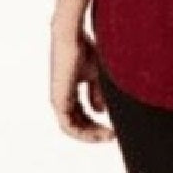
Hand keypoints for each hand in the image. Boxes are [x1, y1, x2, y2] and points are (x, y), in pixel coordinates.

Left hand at [49, 23, 114, 141]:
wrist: (70, 37)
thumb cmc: (83, 48)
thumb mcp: (95, 74)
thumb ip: (96, 93)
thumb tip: (100, 111)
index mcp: (69, 90)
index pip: (82, 112)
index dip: (97, 122)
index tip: (113, 127)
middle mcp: (62, 97)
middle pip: (79, 122)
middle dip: (96, 131)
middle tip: (113, 135)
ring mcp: (59, 100)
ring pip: (74, 127)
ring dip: (92, 134)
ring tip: (109, 136)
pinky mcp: (59, 101)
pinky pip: (69, 126)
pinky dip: (84, 133)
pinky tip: (100, 132)